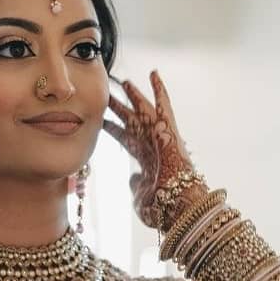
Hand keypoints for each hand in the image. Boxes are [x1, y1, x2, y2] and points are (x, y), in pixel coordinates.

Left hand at [103, 71, 203, 229]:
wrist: (178, 202)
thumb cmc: (161, 206)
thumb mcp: (140, 197)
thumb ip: (134, 185)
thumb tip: (132, 176)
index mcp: (144, 160)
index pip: (124, 139)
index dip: (113, 129)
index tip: (101, 121)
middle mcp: (151, 144)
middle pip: (130, 121)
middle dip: (118, 108)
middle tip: (107, 95)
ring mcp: (159, 135)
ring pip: (143, 109)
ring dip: (134, 95)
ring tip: (124, 81)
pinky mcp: (169, 129)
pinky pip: (164, 105)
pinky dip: (159, 89)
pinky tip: (153, 73)